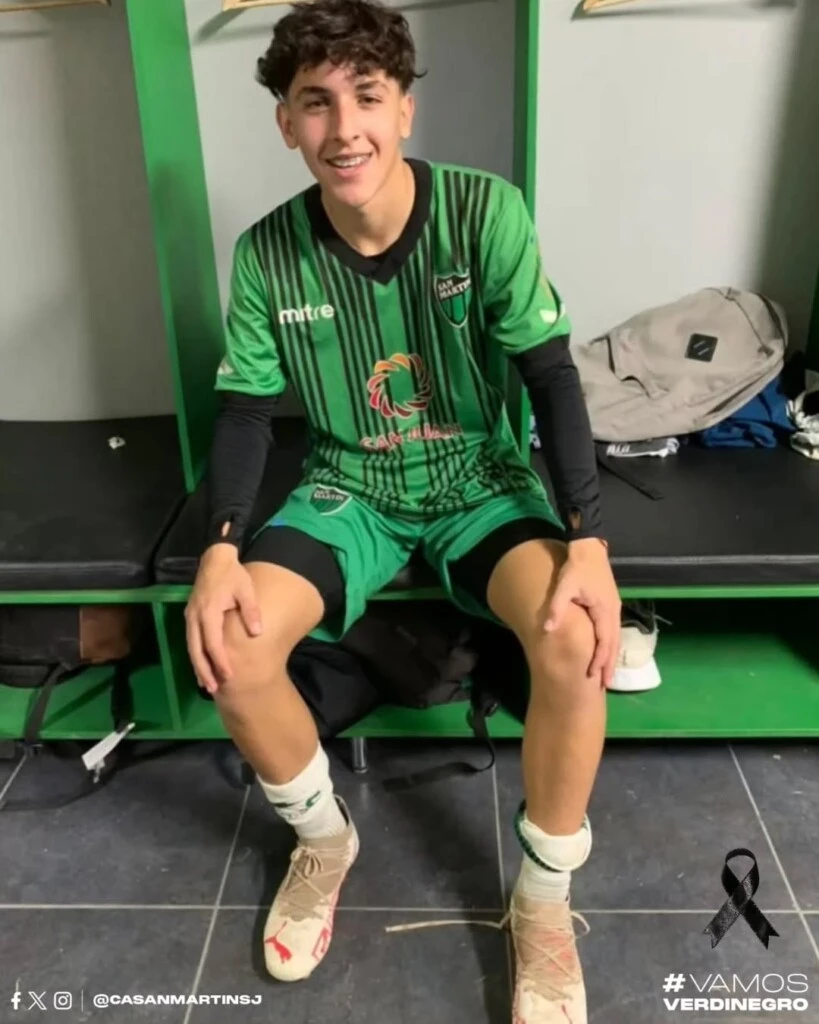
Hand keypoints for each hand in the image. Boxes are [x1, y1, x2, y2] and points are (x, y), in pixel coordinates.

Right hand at [185, 544, 261, 693]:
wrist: (215, 559)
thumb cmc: (233, 575)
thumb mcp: (246, 589)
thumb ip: (251, 611)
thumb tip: (257, 633)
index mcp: (209, 611)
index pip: (213, 642)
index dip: (219, 660)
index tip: (228, 675)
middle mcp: (195, 617)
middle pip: (197, 649)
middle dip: (204, 670)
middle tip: (213, 689)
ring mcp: (190, 617)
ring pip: (191, 647)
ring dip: (198, 666)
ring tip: (207, 685)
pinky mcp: (190, 616)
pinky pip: (191, 641)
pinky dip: (196, 656)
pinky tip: (202, 667)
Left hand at [544, 538, 620, 687]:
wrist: (590, 549)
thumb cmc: (576, 568)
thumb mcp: (564, 586)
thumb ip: (557, 608)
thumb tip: (548, 629)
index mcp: (603, 611)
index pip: (603, 642)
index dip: (599, 660)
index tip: (594, 676)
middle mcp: (613, 612)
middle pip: (613, 644)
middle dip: (609, 665)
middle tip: (604, 685)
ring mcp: (614, 609)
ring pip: (615, 638)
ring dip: (611, 657)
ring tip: (606, 674)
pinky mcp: (611, 605)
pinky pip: (613, 631)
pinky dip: (611, 645)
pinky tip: (606, 651)